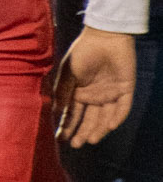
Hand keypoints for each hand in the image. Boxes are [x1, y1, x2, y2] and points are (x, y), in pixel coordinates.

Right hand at [53, 26, 135, 147]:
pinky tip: (108, 126)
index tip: (61, 138)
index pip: (73, 114)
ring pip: (105, 118)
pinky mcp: (125, 91)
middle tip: (76, 145)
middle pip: (89, 120)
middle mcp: (94, 97)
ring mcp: (110, 95)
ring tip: (91, 140)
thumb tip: (57, 113)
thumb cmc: (82, 53)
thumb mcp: (67, 74)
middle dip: (82, 132)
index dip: (67, 126)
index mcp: (79, 93)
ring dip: (99, 130)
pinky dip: (116, 118)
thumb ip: (63, 93)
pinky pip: (122, 108)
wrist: (104, 37)